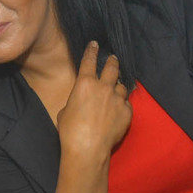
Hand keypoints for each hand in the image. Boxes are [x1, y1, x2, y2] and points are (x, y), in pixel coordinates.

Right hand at [56, 41, 131, 159]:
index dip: (92, 51)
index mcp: (84, 83)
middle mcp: (103, 87)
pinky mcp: (127, 112)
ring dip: (118, 87)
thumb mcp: (65, 111)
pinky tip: (117, 111)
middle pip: (112, 68)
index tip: (95, 44)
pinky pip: (126, 104)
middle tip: (113, 59)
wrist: (88, 148)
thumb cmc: (70, 131)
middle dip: (112, 61)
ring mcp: (117, 99)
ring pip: (122, 86)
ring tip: (116, 90)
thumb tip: (83, 102)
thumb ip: (76, 100)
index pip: (89, 61)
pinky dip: (122, 105)